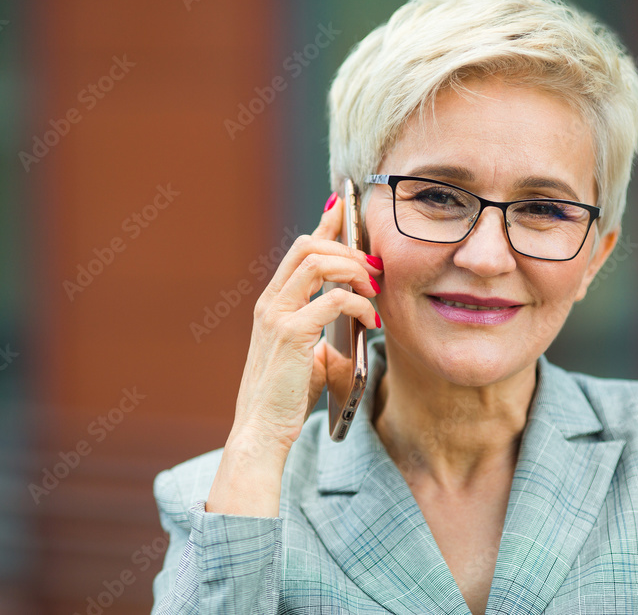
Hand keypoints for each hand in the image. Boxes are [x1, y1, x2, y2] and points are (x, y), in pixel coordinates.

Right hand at [230, 191, 382, 457]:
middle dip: (347, 247)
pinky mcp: (291, 334)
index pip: (299, 249)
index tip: (346, 205)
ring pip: (316, 261)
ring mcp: (277, 316)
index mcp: (272, 303)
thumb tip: (351, 322)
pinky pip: (332, 299)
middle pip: (308, 246)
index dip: (325, 223)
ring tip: (374, 290)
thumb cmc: (284, 399)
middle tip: (375, 267)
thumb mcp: (307, 356)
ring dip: (352, 268)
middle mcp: (270, 303)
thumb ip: (321, 332)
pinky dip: (359, 304)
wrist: (261, 432)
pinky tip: (373, 322)